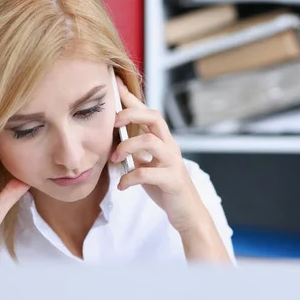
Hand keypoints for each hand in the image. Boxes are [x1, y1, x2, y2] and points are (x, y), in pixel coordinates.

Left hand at [110, 78, 228, 261]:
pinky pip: (147, 173)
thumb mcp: (148, 164)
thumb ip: (138, 151)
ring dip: (127, 147)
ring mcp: (172, 162)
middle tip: (112, 122)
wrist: (186, 213)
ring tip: (114, 158)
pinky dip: (129, 178)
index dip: (132, 99)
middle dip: (131, 115)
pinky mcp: (171, 180)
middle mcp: (170, 147)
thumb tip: (117, 138)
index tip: (116, 85)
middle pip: (154, 118)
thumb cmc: (165, 187)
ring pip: (150, 142)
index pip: (148, 113)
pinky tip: (122, 185)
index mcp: (163, 141)